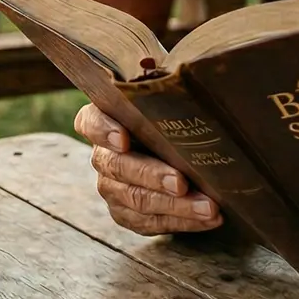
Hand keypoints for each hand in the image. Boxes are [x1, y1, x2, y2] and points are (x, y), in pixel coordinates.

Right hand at [73, 103, 222, 234]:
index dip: (104, 130)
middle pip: (119, 166)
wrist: (177, 150)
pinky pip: (148, 222)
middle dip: (152, 176)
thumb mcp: (170, 101)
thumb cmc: (173, 117)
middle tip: (181, 182)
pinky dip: (180, 221)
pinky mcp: (125, 213)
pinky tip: (207, 219)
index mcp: (104, 119)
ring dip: (175, 206)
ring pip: (136, 199)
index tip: (123, 138)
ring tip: (207, 207)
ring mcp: (111, 187)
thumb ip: (173, 94)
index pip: (91, 122)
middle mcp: (103, 155)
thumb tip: (200, 75)